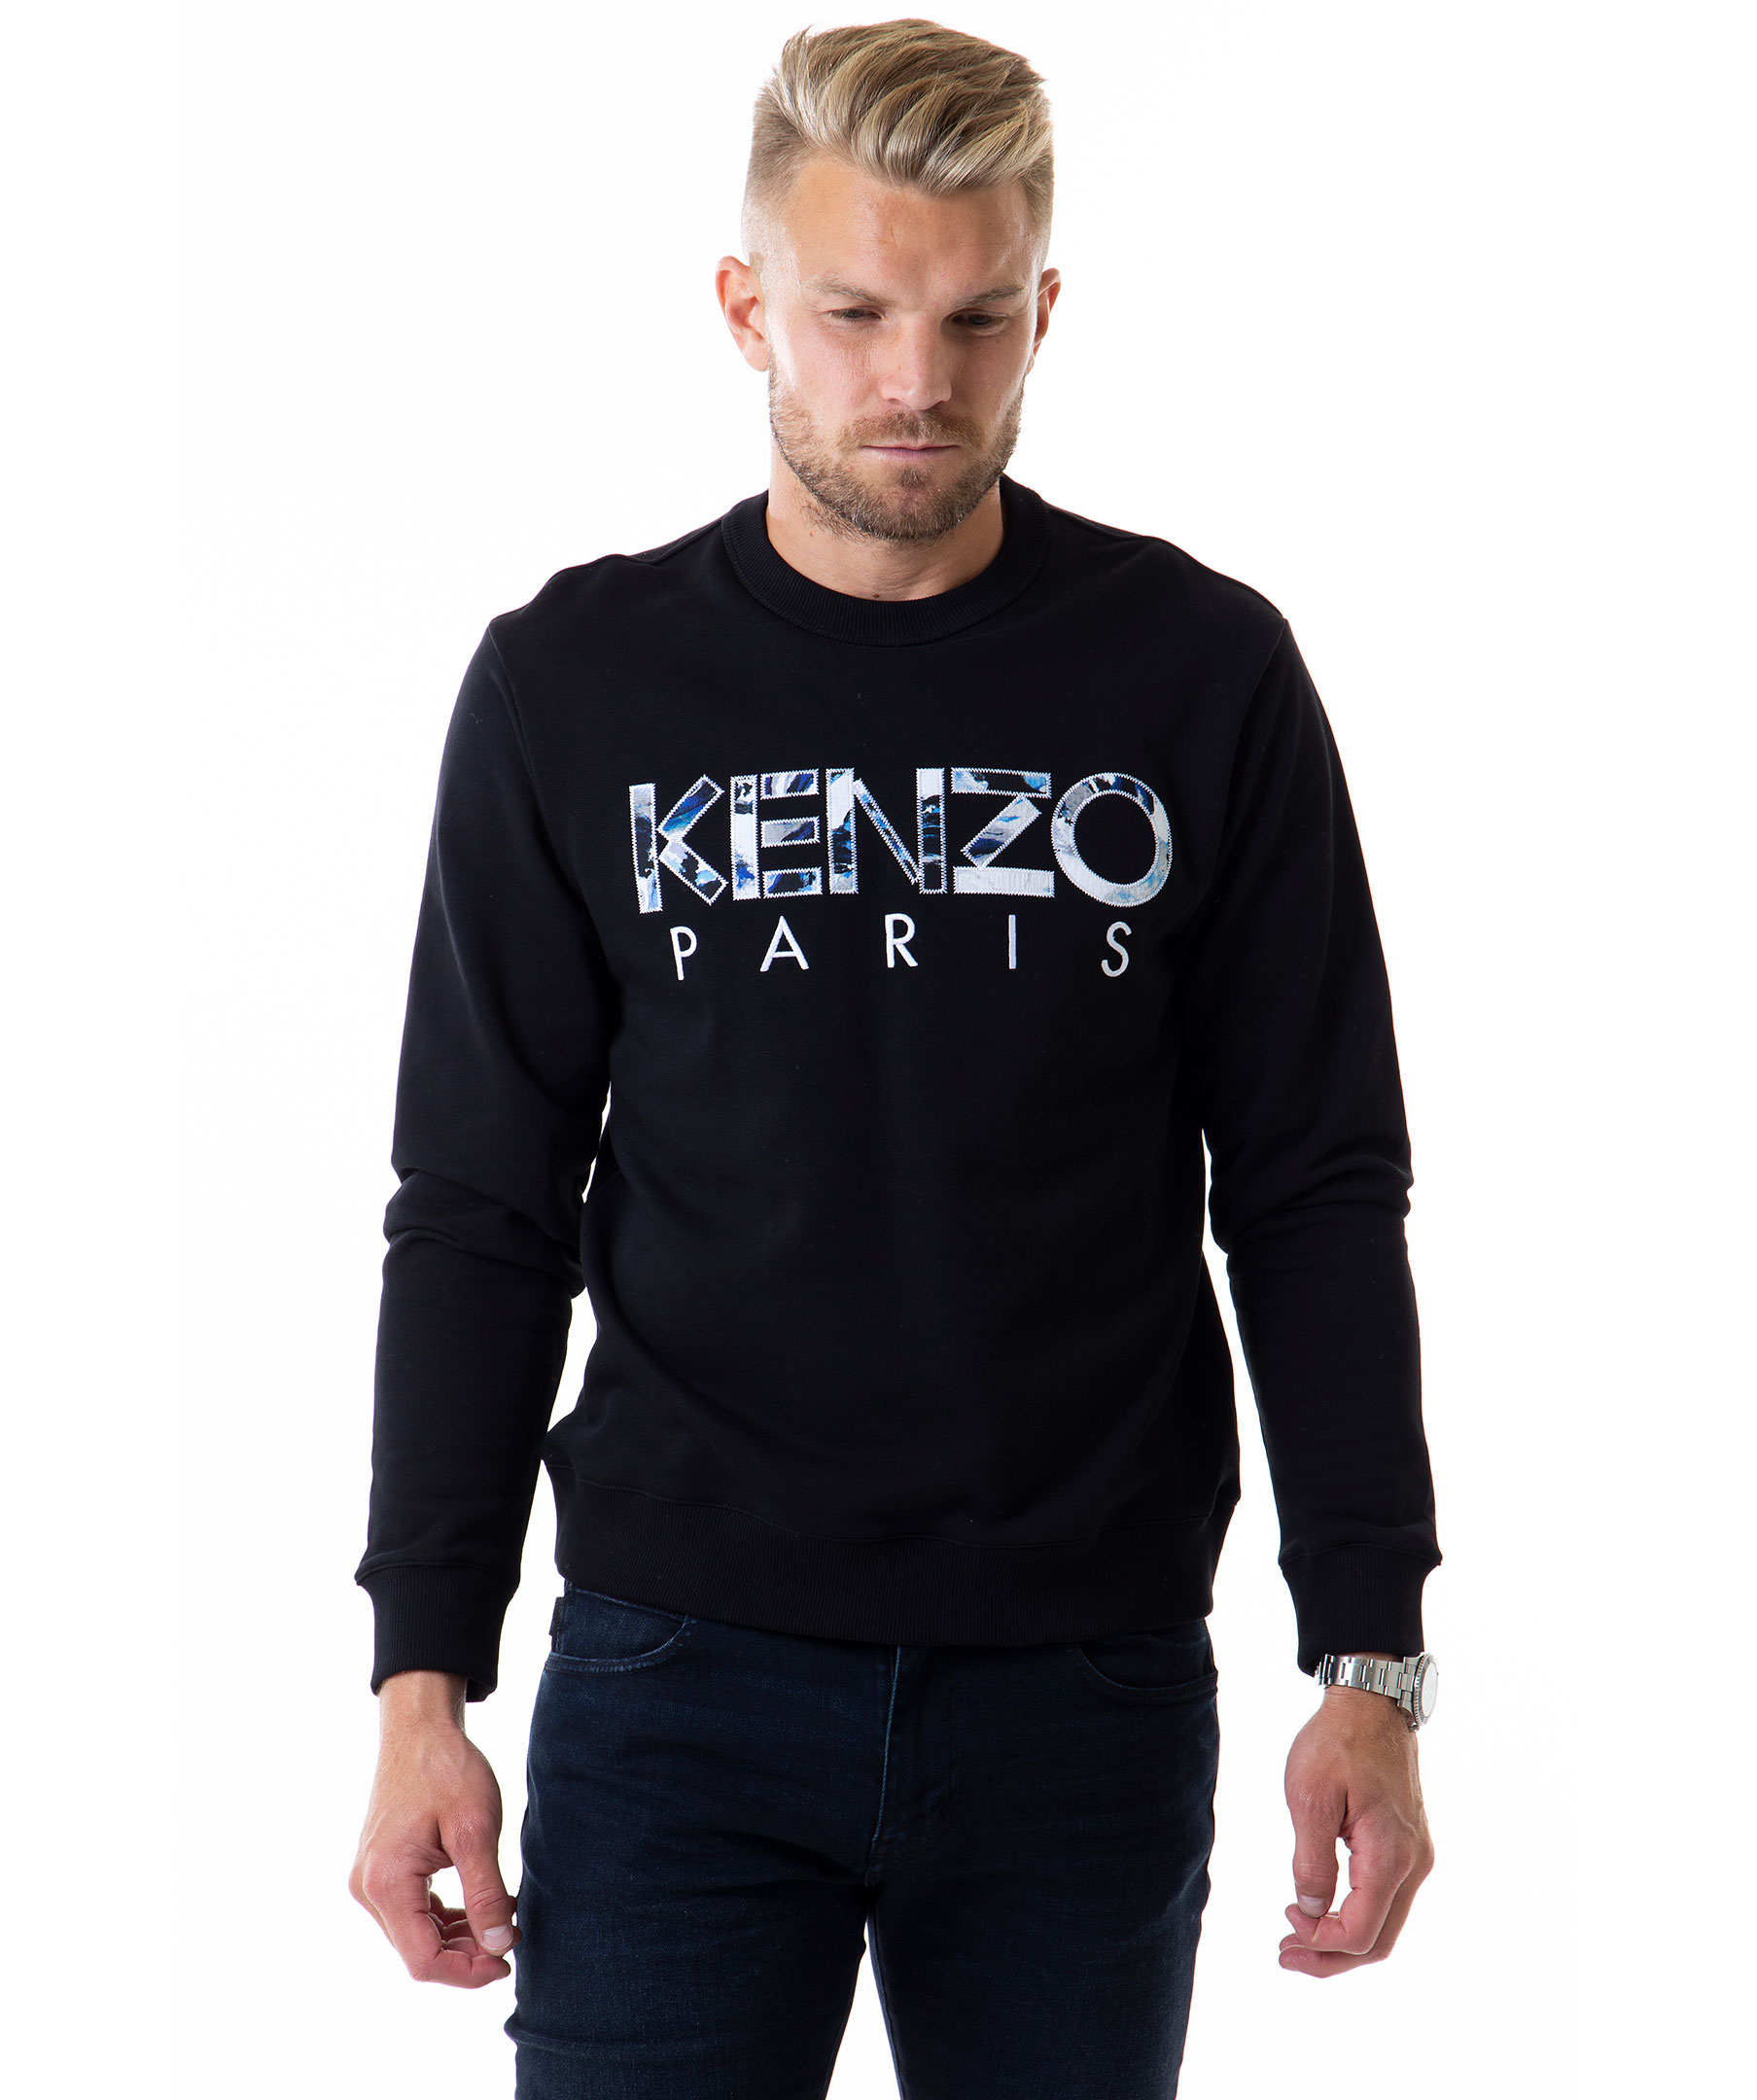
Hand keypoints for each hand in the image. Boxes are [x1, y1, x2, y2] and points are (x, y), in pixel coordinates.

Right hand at [348, 1670, 520, 1987]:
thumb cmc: (447, 1770)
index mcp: (386, 1883)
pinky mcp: (381, 1869)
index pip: (423, 1960)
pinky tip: (480, 1905)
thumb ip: (486, 1894)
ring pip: (415, 1935)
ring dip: (458, 1938)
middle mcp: (368, 1888)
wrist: (420, 1729)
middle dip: (466, 1956)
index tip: (507, 1962)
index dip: (467, 1973)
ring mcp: (370, 1879)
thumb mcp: (476, 1830)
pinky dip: (445, 1918)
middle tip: (512, 1939)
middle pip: (417, 1952)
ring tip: (502, 1920)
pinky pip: (412, 1912)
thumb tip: (500, 1946)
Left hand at [1279, 1670, 1433, 1976]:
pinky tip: (1322, 1909)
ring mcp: (1415, 1856)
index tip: (1285, 1927)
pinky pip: (1386, 1899)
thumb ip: (1311, 1860)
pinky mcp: (1408, 1846)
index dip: (1321, 1944)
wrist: (1371, 1704)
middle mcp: (1413, 1863)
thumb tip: (1311, 1911)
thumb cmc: (1337, 1743)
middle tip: (1285, 1955)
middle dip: (1331, 1958)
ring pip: (1384, 1924)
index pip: (1361, 1932)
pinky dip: (1355, 1915)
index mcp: (1389, 1855)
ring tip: (1297, 1936)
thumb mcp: (1309, 1797)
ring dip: (1342, 1939)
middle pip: (1378, 1941)